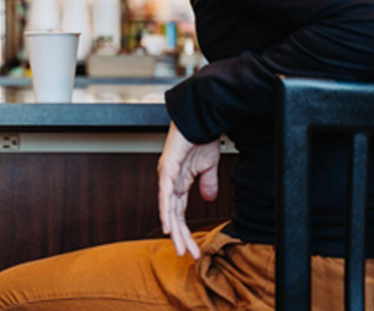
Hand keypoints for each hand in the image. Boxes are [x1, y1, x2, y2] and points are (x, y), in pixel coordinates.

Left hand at [157, 123, 220, 259]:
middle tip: (185, 254)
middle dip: (180, 236)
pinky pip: (165, 193)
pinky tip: (167, 225)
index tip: (194, 248)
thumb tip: (208, 199)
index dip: (185, 231)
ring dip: (174, 229)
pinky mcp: (167, 168)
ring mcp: (166, 175)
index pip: (179, 212)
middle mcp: (169, 181)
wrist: (201, 119)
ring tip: (178, 246)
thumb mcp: (208, 167)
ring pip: (168, 209)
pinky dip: (165, 210)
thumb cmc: (202, 138)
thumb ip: (207, 184)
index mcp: (178, 182)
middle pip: (173, 215)